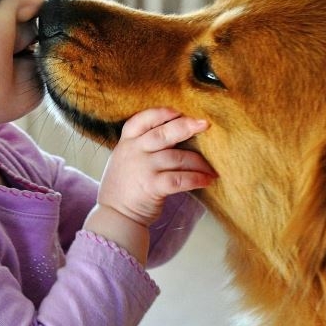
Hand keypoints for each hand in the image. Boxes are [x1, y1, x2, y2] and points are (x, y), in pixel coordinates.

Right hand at [98, 107, 215, 226]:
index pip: (141, 120)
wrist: (115, 215)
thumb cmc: (124, 185)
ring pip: (177, 157)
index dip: (160, 113)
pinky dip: (196, 179)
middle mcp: (134, 152)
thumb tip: (175, 132)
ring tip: (211, 169)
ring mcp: (143, 169)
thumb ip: (142, 144)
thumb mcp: (125, 158)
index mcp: (127, 142)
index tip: (178, 111)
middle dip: (185, 127)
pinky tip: (206, 181)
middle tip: (204, 124)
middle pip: (163, 134)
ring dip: (198, 162)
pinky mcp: (152, 187)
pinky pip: (179, 179)